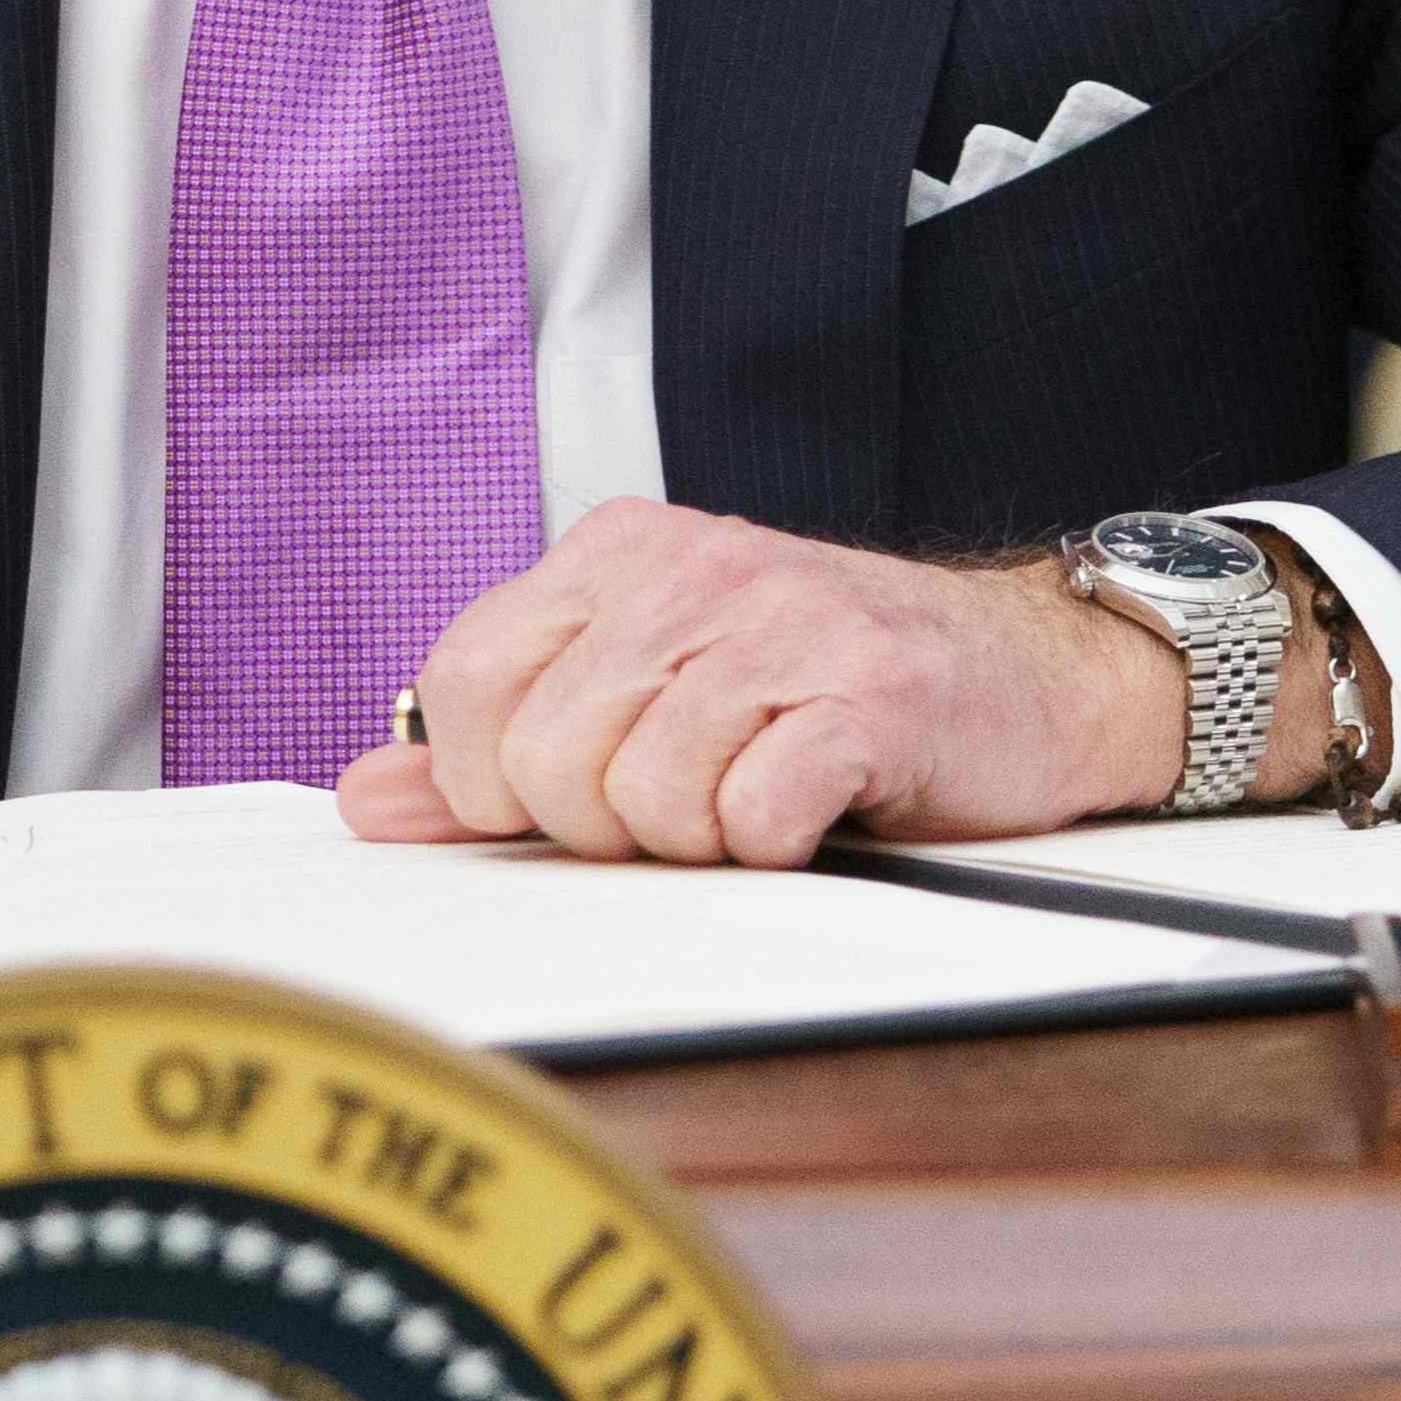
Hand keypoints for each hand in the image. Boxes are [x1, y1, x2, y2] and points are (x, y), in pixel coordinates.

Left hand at [328, 501, 1200, 865]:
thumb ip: (499, 748)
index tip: (571, 799)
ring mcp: (785, 623)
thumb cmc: (826, 695)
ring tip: (758, 798)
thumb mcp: (649, 697)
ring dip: (701, 841)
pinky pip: (754, 814)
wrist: (1032, 677)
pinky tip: (815, 810)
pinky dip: (776, 846)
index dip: (496, 784)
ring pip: (645, 799)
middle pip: (547, 760)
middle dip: (604, 828)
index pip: (465, 681)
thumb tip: (368, 797)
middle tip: (686, 806)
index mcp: (617, 554)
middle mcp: (693, 568)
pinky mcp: (870, 692)